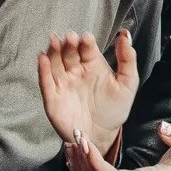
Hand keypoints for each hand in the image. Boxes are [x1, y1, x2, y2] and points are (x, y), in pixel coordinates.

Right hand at [36, 30, 140, 158]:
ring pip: (55, 64)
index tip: (85, 37)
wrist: (101, 136)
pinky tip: (42, 57)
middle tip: (69, 37)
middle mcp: (76, 71)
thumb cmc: (114, 109)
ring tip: (54, 41)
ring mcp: (63, 84)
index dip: (85, 42)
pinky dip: (43, 69)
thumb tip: (124, 34)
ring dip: (53, 52)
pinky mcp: (53, 97)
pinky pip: (46, 82)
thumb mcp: (128, 83)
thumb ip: (127, 59)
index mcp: (93, 65)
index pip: (87, 49)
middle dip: (69, 44)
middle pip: (69, 53)